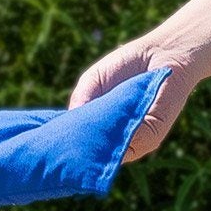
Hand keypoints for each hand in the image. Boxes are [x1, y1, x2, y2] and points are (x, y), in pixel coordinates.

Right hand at [70, 37, 200, 163]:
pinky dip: (115, 142)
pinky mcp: (150, 139)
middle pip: (93, 154)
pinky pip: (127, 147)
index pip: (82, 143)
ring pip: (109, 154)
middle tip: (58, 150)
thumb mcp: (94, 81)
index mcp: (102, 127)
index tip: (49, 146)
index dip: (67, 144)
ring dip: (95, 148)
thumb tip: (69, 122)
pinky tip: (103, 132)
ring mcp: (134, 142)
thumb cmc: (126, 66)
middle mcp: (117, 139)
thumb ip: (81, 100)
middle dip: (78, 152)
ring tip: (77, 140)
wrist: (161, 55)